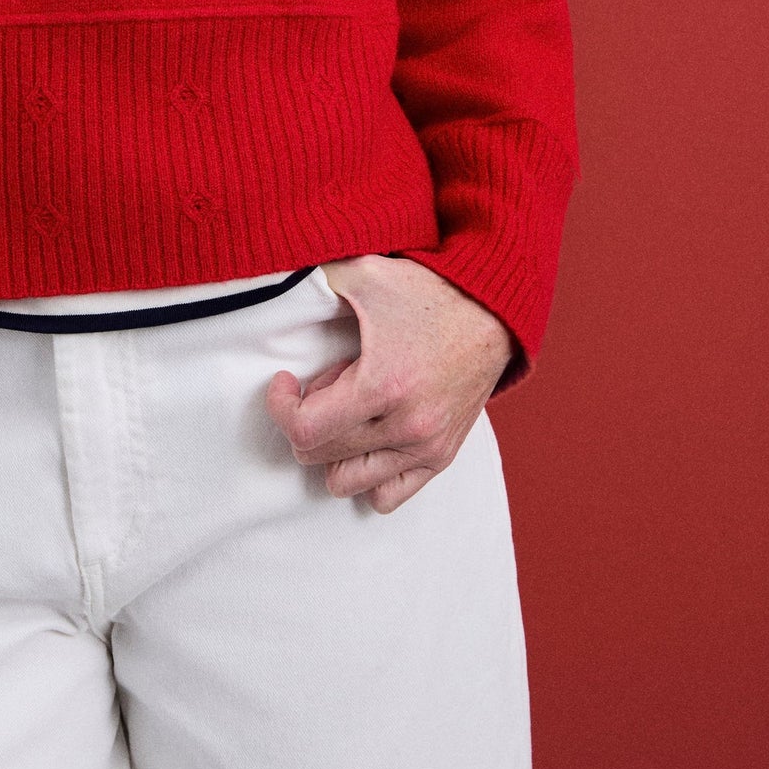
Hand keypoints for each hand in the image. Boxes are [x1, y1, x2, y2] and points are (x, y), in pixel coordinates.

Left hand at [265, 255, 513, 513]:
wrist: (492, 310)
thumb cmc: (427, 291)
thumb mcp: (364, 272)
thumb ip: (316, 279)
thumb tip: (276, 282)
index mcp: (382, 385)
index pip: (305, 430)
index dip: (281, 406)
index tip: (285, 381)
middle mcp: (406, 426)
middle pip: (319, 454)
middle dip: (308, 417)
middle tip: (328, 382)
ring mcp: (426, 447)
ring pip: (346, 482)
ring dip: (333, 449)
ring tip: (349, 408)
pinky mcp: (441, 456)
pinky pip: (387, 496)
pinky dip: (366, 473)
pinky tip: (368, 433)